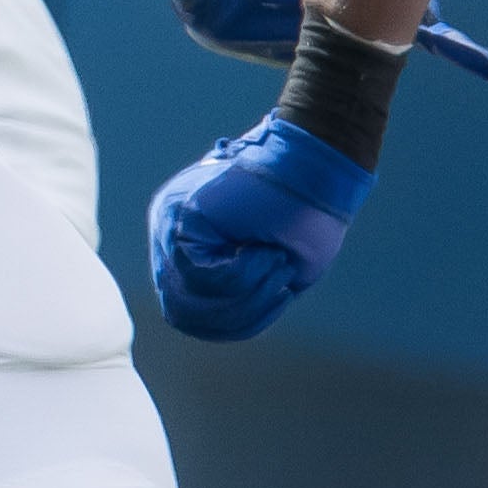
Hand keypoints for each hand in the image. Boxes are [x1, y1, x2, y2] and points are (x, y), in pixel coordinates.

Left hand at [148, 115, 372, 341]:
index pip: (189, 314)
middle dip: (240, 314)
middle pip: (183, 314)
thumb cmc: (306, 217)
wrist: (318, 165)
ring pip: (189, 300)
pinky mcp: (182, 216)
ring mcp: (170, 225)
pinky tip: (267, 251)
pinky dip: (242, 275)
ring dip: (244, 296)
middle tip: (282, 287)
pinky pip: (200, 275)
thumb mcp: (272, 272)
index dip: (237, 322)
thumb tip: (220, 321)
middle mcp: (168, 238)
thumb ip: (239, 295)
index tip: (281, 298)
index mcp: (187, 250)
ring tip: (277, 265)